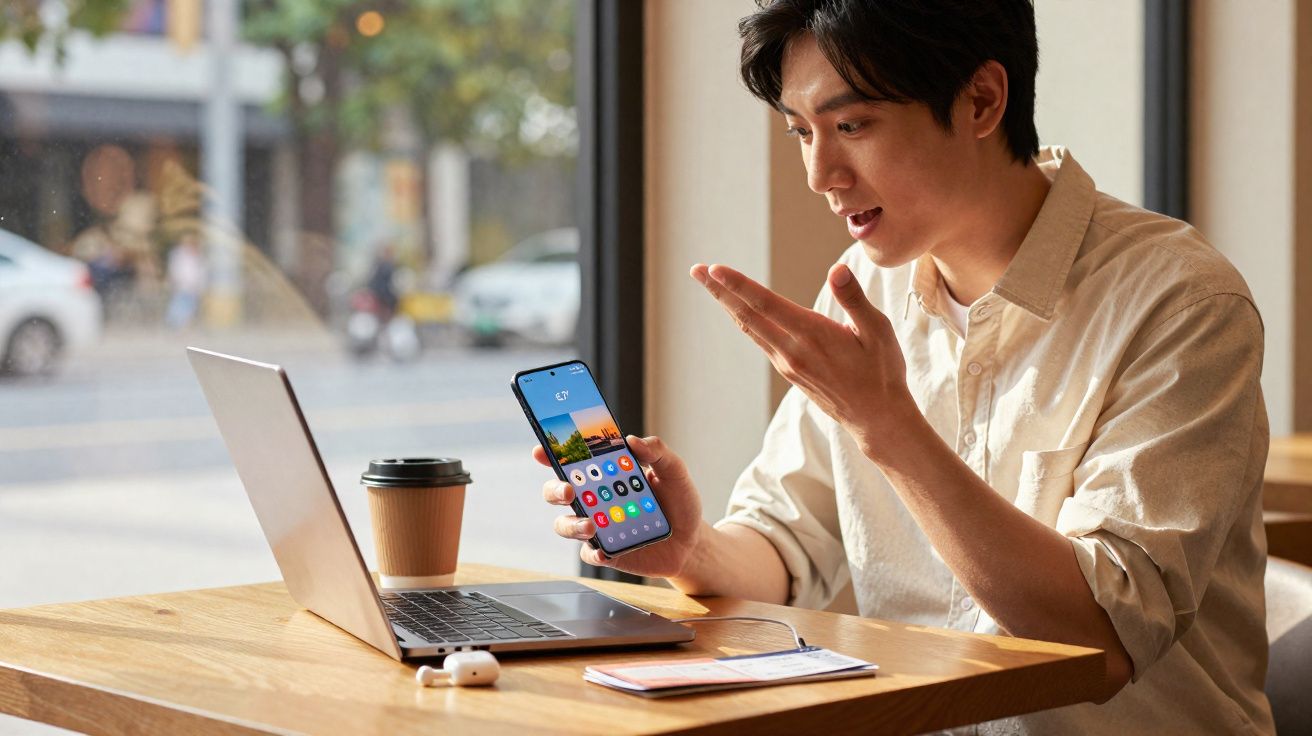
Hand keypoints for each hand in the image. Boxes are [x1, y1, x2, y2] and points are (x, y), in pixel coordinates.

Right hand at [534, 435, 703, 577]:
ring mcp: (597, 526)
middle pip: (557, 492)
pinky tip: (606, 551)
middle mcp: (594, 498)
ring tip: (591, 525)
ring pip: (565, 524)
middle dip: (555, 489)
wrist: (691, 540)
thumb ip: (657, 452)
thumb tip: (632, 440)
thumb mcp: (674, 471)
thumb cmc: (677, 501)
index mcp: (605, 473)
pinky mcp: (605, 551)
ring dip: (573, 524)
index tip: (541, 451)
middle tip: (568, 490)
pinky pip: (589, 553)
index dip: (551, 454)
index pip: (571, 460)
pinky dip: (594, 552)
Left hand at [691, 262, 917, 460]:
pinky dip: (744, 320)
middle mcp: (791, 350)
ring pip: (749, 328)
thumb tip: (838, 270)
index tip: (714, 269)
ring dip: (727, 304)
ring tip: (710, 283)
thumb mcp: (877, 332)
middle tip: (696, 270)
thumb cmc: (881, 372)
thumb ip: (854, 300)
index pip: (765, 304)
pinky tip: (737, 310)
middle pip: (746, 315)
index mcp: (812, 335)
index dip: (737, 285)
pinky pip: (759, 340)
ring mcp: (787, 363)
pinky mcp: (789, 371)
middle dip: (719, 290)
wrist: (875, 418)